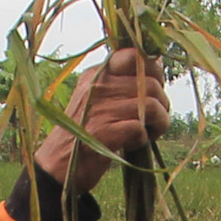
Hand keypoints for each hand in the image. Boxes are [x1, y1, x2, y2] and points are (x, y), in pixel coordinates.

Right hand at [38, 45, 165, 193]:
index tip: (155, 89)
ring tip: (150, 133)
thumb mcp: (97, 98)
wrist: (57, 164)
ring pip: (152, 105)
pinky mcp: (104, 132)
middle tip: (156, 119)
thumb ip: (122, 82)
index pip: (134, 56)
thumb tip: (158, 64)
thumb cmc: (84, 131)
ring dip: (159, 123)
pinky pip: (140, 128)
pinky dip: (144, 138)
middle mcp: (97, 86)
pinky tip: (134, 144)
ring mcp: (100, 108)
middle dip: (162, 103)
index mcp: (96, 74)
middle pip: (151, 84)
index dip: (154, 71)